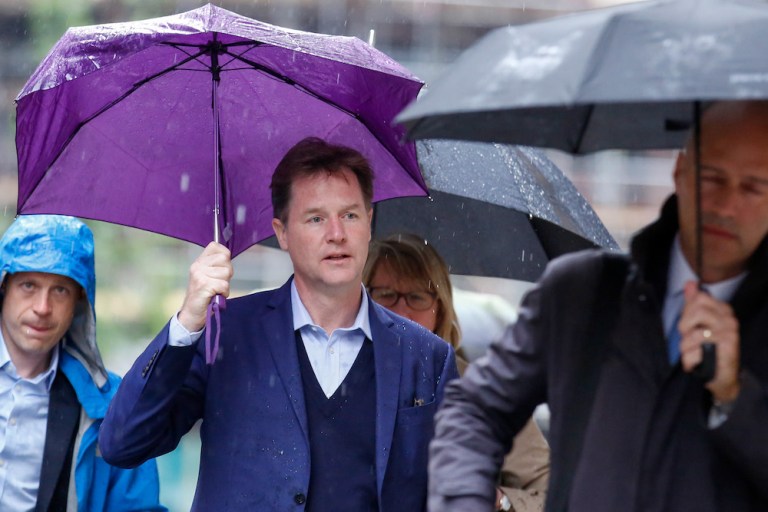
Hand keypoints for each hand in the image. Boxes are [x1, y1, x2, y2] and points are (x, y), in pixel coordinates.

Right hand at [178, 242, 232, 331]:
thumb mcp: (208, 276)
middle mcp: (198, 266)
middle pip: (225, 258)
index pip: (216, 246)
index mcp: (199, 262)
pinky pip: (224, 285)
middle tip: (218, 283)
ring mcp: (199, 275)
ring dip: (225, 284)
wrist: (191, 314)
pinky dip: (224, 292)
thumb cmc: (203, 296)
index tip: (221, 268)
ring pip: (226, 272)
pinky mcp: (203, 285)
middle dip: (227, 272)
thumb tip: (228, 256)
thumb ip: (216, 265)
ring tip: (216, 290)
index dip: (224, 255)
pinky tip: (216, 295)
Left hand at [678, 281, 740, 401]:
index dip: (687, 312)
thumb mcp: (698, 323)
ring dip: (686, 347)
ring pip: (694, 333)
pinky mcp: (726, 351)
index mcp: (722, 310)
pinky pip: (696, 351)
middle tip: (690, 339)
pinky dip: (690, 360)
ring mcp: (729, 334)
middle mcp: (729, 319)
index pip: (699, 298)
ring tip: (693, 352)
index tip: (690, 325)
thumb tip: (689, 283)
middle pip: (696, 311)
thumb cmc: (708, 348)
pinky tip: (696, 363)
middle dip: (685, 327)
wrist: (722, 376)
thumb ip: (693, 303)